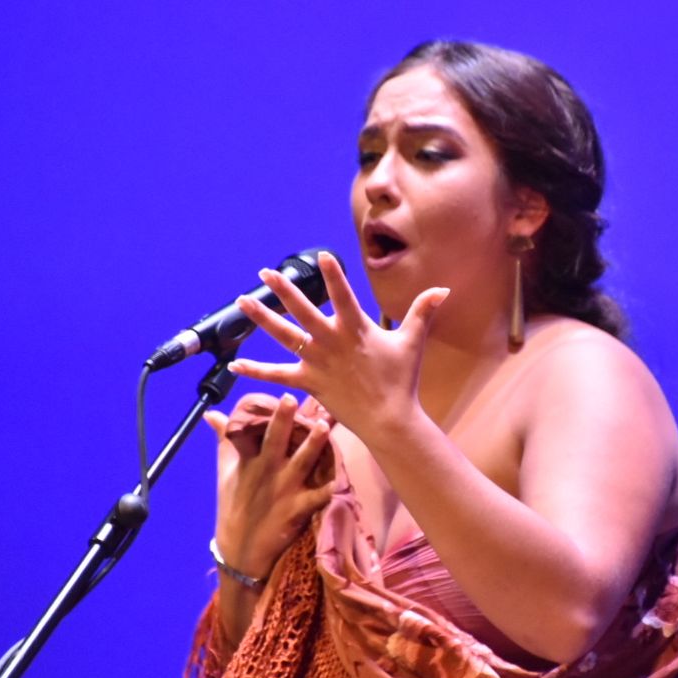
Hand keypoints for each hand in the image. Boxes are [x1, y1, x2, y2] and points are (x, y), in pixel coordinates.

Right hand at [205, 393, 333, 581]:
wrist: (241, 549)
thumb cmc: (234, 504)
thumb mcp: (225, 471)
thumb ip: (224, 440)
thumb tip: (212, 413)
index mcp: (249, 461)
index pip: (255, 432)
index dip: (268, 413)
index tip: (282, 392)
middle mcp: (266, 472)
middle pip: (275, 441)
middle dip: (283, 420)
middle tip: (292, 398)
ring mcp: (283, 490)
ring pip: (300, 463)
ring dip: (313, 445)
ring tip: (324, 426)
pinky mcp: (297, 510)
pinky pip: (316, 497)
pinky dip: (328, 489)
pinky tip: (341, 479)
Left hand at [223, 251, 448, 438]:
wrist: (389, 420)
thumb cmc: (402, 380)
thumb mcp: (413, 342)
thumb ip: (423, 311)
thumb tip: (444, 289)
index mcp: (357, 329)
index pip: (343, 296)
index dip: (333, 276)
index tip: (322, 257)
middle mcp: (332, 342)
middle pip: (303, 311)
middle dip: (283, 290)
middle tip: (265, 273)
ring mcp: (317, 362)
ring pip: (285, 336)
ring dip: (262, 318)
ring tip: (243, 302)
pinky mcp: (308, 382)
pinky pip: (277, 374)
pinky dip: (255, 370)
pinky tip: (234, 363)